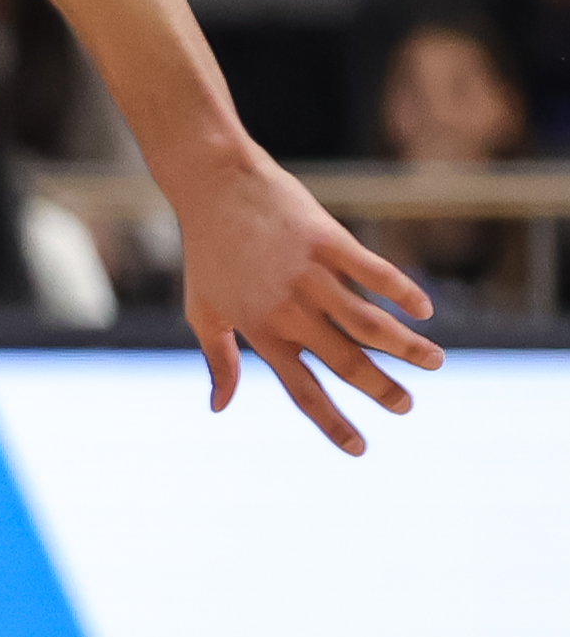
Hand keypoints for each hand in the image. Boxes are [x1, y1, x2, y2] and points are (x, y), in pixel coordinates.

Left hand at [175, 147, 442, 454]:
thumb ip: (219, 361)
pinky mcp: (327, 241)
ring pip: (368, 322)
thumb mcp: (202, 311)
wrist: (212, 187)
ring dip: (405, 346)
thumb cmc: (207, 252)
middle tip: (407, 407)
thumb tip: (219, 407)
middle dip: (380, 389)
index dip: (332, 423)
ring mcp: (310, 275)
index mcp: (260, 331)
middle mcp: (288, 310)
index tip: (360, 449)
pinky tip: (424, 311)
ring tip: (435, 363)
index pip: (301, 389)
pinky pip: (373, 272)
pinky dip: (402, 292)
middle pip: (344, 361)